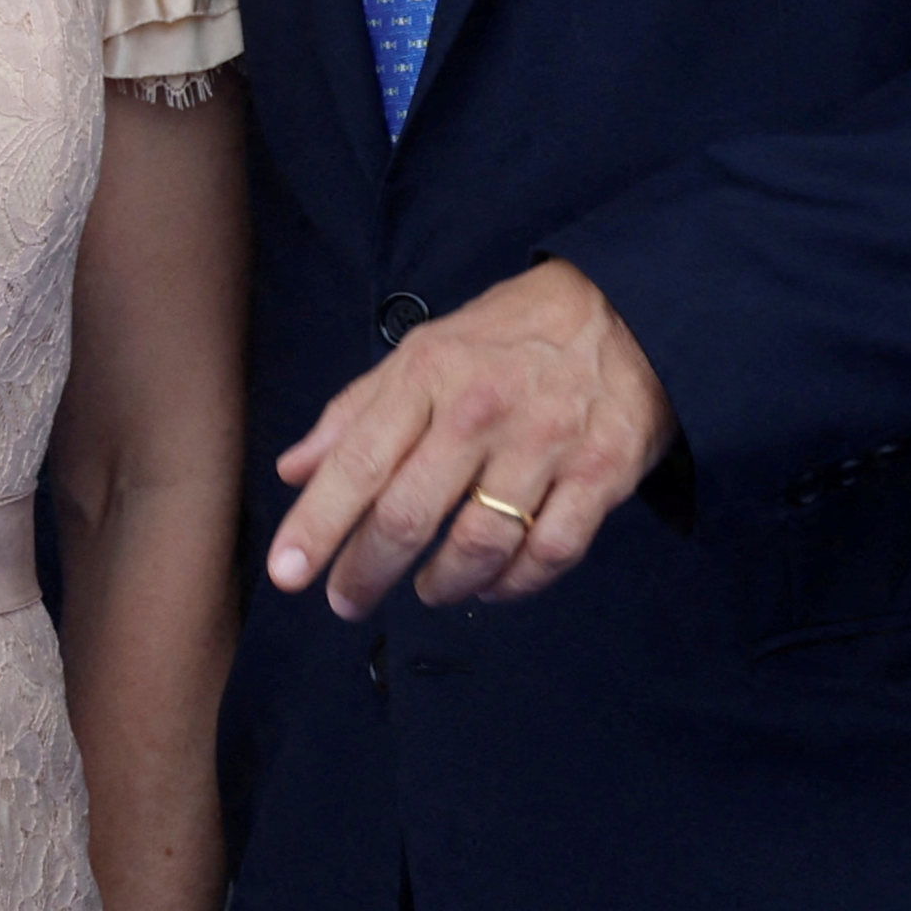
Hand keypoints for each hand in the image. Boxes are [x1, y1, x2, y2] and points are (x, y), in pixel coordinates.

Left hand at [265, 259, 674, 617]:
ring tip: (426, 588)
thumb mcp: (422, 351)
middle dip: (367, 571)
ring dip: (442, 583)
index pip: (358, 463)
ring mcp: (544, 445)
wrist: (625, 311)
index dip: (316, 525)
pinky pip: (548, 553)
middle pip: (408, 515)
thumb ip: (355, 414)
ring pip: (478, 545)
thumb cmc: (509, 336)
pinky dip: (513, 584)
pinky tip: (491, 585)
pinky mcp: (600, 475)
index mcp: (427, 374)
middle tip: (348, 600)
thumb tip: (294, 470)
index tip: (286, 573)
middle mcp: (481, 410)